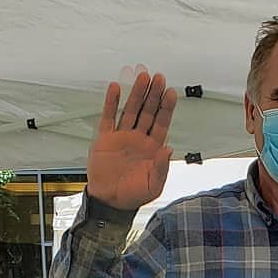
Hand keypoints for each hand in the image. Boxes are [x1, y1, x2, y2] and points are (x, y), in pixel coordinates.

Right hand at [87, 72, 176, 209]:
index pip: (161, 123)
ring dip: (136, 94)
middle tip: (158, 78)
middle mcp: (139, 138)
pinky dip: (112, 102)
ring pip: (130, 110)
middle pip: (148, 112)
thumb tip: (168, 148)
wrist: (110, 202)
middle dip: (153, 95)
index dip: (166, 108)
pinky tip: (115, 87)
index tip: (171, 93)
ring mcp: (122, 136)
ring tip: (142, 76)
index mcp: (153, 148)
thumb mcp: (153, 186)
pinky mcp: (106, 138)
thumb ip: (161, 168)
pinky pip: (109, 117)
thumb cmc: (133, 195)